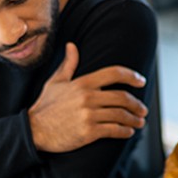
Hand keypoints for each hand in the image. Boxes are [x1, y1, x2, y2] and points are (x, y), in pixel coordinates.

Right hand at [28, 42, 147, 151]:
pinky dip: (125, 131)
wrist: (33, 131)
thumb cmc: (46, 105)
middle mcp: (88, 97)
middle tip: (143, 110)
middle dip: (137, 104)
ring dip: (134, 119)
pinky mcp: (88, 132)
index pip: (114, 73)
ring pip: (121, 115)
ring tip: (140, 122)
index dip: (131, 76)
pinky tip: (128, 132)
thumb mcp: (56, 82)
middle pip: (122, 97)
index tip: (141, 81)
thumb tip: (72, 46)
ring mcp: (89, 115)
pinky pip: (114, 130)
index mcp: (83, 83)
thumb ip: (68, 64)